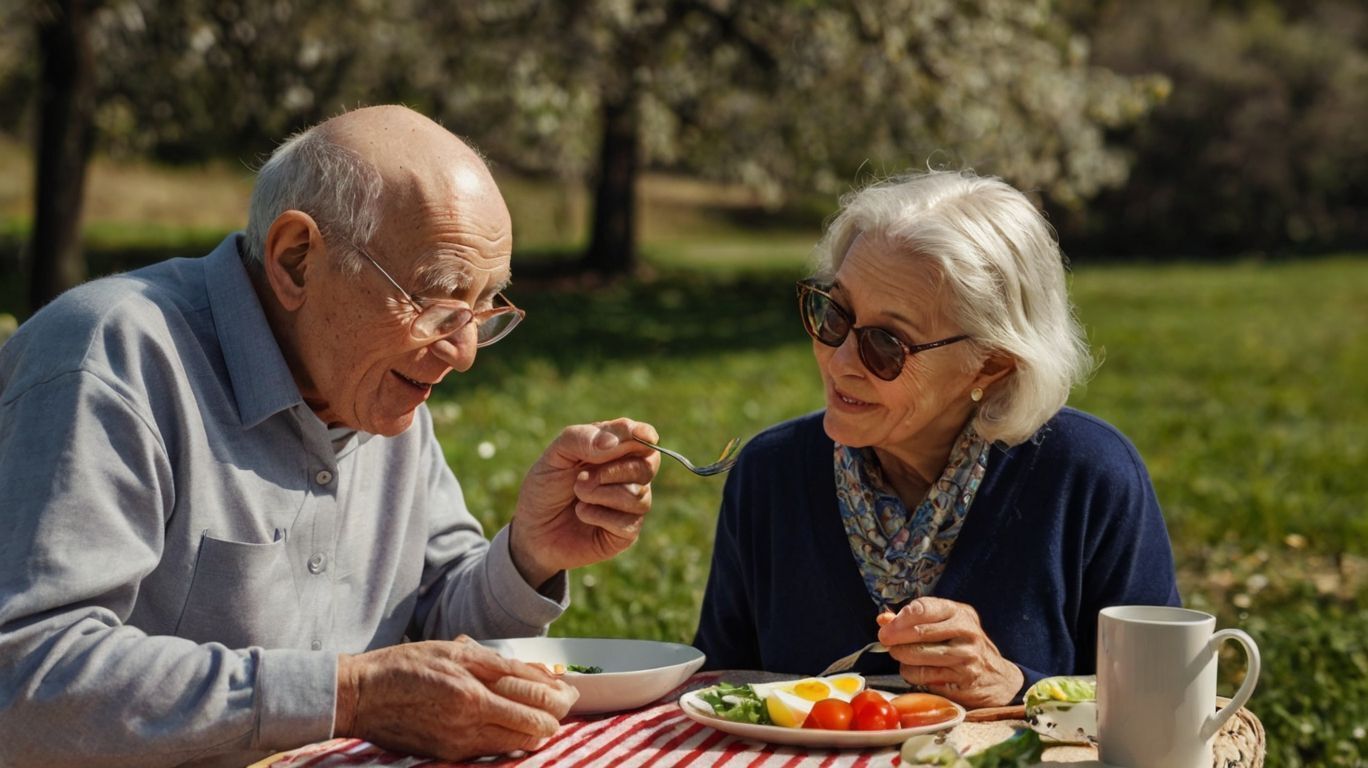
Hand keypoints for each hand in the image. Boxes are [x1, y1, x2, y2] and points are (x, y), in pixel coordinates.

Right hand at [334, 636, 577, 761]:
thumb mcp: (454, 650)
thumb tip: (537, 674)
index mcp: (473, 685)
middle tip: (563, 706)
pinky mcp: (449, 755)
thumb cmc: (407, 666)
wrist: (362, 696)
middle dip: (554, 715)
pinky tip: (513, 729)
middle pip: (533, 723)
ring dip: (535, 731)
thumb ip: (497, 664)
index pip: (534, 693)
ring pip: (518, 742)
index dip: (558, 694)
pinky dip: (510, 740)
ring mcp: (460, 739)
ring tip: (542, 718)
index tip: (569, 692)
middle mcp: (471, 715)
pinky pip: (493, 751)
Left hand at [509, 418, 659, 586]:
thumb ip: (582, 438)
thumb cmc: (545, 489)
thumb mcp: (556, 455)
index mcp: (615, 451)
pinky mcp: (626, 533)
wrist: (531, 532)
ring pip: (639, 494)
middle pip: (647, 465)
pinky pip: (628, 522)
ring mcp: (630, 505)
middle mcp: (628, 477)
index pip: (642, 439)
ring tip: (578, 496)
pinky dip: (600, 515)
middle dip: (613, 470)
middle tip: (581, 478)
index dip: (643, 435)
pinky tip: (582, 514)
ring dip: (601, 494)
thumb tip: (614, 443)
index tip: (641, 436)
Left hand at [876, 597, 1023, 707]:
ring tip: (899, 654)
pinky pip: (922, 676)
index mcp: (960, 612)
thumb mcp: (945, 624)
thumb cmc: (964, 645)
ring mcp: (966, 657)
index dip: (899, 618)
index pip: (923, 608)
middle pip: (919, 632)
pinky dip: (910, 673)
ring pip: (918, 655)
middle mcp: (966, 632)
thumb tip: (883, 619)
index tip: (885, 625)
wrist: (997, 677)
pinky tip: (913, 669)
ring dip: (901, 655)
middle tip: (884, 640)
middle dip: (895, 637)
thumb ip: (915, 620)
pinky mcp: (961, 680)